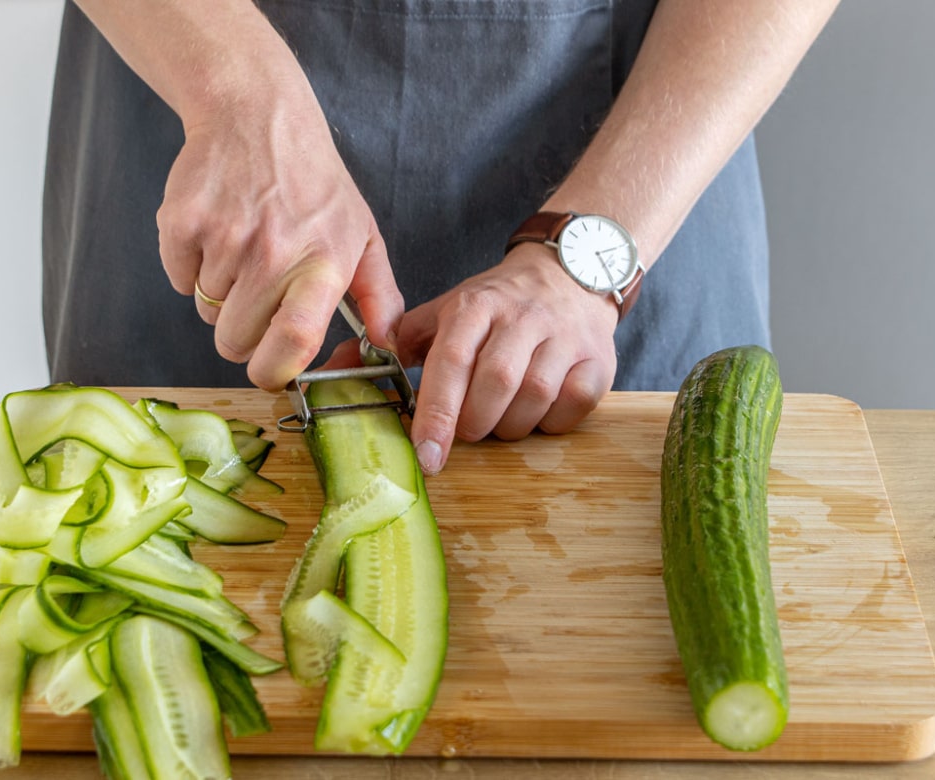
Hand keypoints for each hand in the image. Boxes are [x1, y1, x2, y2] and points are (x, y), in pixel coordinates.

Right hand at [155, 62, 401, 390]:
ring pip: (206, 311)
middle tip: (257, 292)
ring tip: (242, 247)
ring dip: (220, 293)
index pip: (294, 341)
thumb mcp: (362, 235)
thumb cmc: (314, 183)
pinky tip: (216, 231)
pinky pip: (178, 279)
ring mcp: (224, 237)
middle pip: (234, 342)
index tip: (270, 372)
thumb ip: (378, 296)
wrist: (257, 116)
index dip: (274, 371)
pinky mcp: (182, 223)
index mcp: (322, 264)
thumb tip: (387, 347)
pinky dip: (191, 266)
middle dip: (241, 332)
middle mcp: (273, 253)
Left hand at [394, 244, 618, 474]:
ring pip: (535, 398)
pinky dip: (552, 422)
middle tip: (466, 430)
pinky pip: (574, 405)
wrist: (567, 274)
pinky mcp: (599, 358)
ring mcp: (564, 337)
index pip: (451, 362)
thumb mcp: (442, 314)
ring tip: (499, 418)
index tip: (427, 454)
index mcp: (474, 306)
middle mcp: (521, 317)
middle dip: (474, 423)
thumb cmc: (496, 306)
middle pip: (495, 385)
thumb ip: (393, 343)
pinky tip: (537, 412)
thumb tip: (336, 369)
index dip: (437, 413)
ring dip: (511, 425)